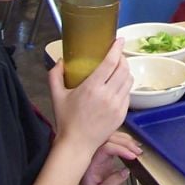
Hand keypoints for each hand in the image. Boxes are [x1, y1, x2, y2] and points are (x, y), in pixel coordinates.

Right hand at [49, 38, 132, 153]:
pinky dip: (125, 86)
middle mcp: (107, 95)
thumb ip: (55, 76)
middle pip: (123, 69)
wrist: (77, 144)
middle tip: (117, 55)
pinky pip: (128, 94)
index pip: (111, 62)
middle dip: (123, 58)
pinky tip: (117, 86)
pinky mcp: (122, 113)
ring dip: (125, 71)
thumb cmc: (66, 120)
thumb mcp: (56, 96)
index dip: (117, 49)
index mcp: (92, 88)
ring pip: (129, 80)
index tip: (120, 40)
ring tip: (118, 69)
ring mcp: (117, 105)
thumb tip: (60, 61)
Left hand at [69, 131, 141, 184]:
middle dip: (126, 142)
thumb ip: (113, 182)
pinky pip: (114, 144)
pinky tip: (132, 146)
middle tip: (138, 150)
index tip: (133, 156)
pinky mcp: (104, 158)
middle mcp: (93, 156)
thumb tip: (126, 171)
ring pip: (111, 139)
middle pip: (109, 139)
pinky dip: (124, 143)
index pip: (106, 148)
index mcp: (91, 164)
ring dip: (126, 140)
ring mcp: (98, 156)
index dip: (121, 149)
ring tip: (138, 147)